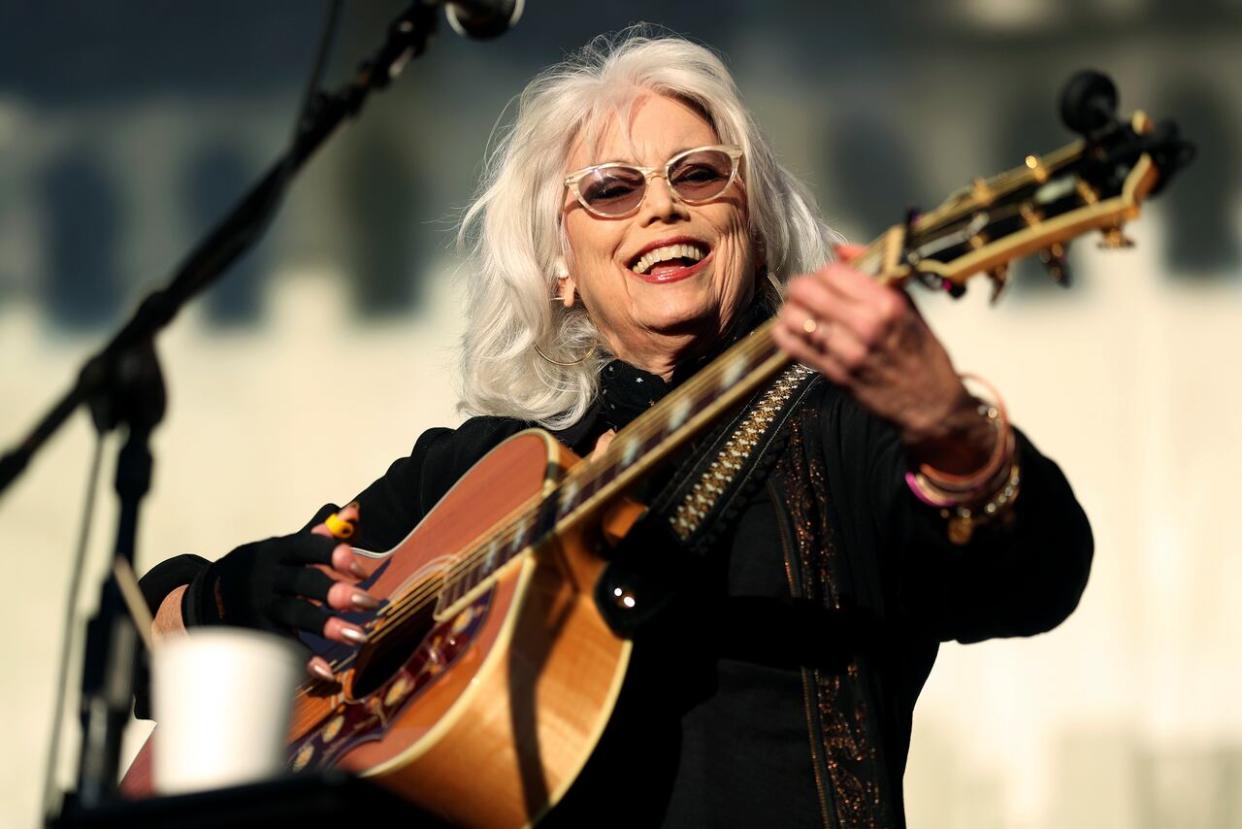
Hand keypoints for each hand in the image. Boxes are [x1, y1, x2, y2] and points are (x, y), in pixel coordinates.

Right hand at [185, 504, 378, 649]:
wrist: (208, 596)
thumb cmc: (262, 570)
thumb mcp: (284, 549)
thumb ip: (320, 537)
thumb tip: (355, 512)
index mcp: (278, 550)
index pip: (309, 546)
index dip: (335, 555)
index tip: (362, 571)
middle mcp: (267, 575)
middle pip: (304, 582)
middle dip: (337, 593)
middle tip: (370, 603)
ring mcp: (258, 605)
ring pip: (295, 614)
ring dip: (328, 626)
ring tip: (359, 637)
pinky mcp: (252, 632)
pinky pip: (278, 645)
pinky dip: (302, 659)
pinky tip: (325, 670)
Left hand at [772, 244, 993, 472]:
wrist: (931, 402)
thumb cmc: (921, 351)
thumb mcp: (908, 305)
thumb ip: (875, 273)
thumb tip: (841, 249)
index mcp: (887, 304)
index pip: (834, 272)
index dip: (824, 271)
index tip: (827, 278)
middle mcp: (866, 326)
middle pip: (808, 291)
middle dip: (801, 287)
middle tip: (804, 292)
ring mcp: (848, 352)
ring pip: (795, 318)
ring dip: (791, 310)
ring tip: (798, 311)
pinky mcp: (835, 374)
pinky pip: (793, 347)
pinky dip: (785, 334)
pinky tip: (791, 330)